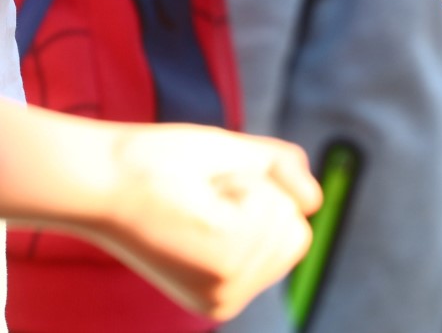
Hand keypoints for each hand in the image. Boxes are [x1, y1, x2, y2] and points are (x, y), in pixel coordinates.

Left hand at [78, 124, 322, 320]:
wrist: (107, 171)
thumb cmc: (162, 165)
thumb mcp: (239, 163)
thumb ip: (285, 175)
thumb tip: (313, 203)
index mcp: (226, 285)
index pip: (295, 236)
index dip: (265, 197)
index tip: (212, 196)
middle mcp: (226, 299)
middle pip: (298, 233)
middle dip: (262, 195)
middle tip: (204, 195)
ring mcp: (226, 289)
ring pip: (288, 220)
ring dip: (250, 190)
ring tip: (199, 196)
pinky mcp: (222, 268)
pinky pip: (275, 208)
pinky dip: (245, 187)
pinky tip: (201, 197)